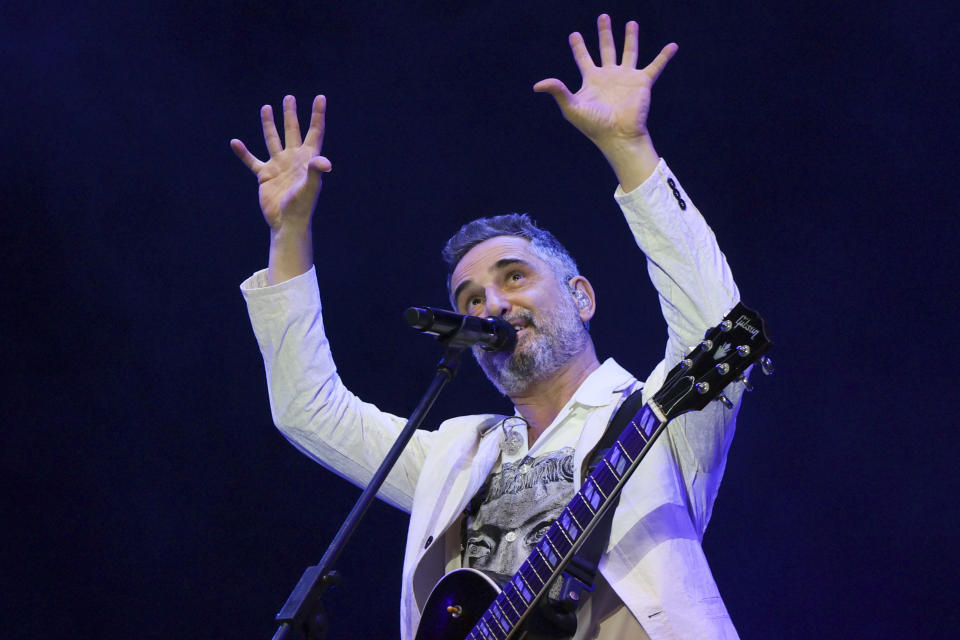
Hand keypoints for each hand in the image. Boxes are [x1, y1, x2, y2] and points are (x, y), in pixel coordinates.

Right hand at [230, 95, 331, 233]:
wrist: (287, 222)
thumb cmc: (302, 206)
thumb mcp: (310, 187)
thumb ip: (315, 171)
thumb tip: (325, 162)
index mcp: (308, 158)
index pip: (314, 132)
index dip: (317, 115)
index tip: (320, 98)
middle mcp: (293, 158)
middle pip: (292, 131)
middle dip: (290, 114)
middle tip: (289, 98)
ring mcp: (278, 165)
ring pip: (273, 140)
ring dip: (269, 125)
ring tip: (266, 107)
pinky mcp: (265, 175)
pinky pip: (252, 161)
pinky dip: (244, 152)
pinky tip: (235, 142)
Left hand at [534, 14, 676, 149]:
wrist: (618, 135)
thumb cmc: (594, 125)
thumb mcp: (572, 107)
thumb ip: (558, 92)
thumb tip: (537, 85)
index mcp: (592, 80)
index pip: (583, 58)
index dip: (579, 46)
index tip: (574, 34)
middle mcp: (609, 76)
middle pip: (606, 49)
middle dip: (604, 33)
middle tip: (603, 17)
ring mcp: (626, 78)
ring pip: (629, 52)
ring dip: (630, 37)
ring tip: (631, 23)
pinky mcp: (642, 82)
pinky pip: (656, 65)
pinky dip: (664, 56)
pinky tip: (673, 46)